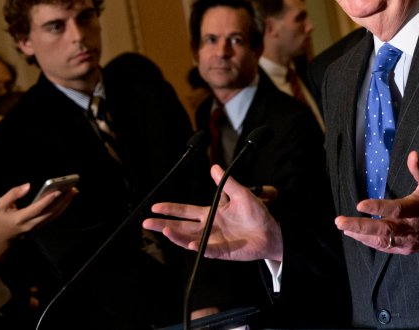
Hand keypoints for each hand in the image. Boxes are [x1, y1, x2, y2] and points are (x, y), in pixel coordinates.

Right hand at [0, 182, 76, 263]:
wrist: (2, 236)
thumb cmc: (0, 218)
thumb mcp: (0, 205)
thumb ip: (12, 194)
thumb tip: (28, 185)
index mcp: (20, 219)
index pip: (36, 209)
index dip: (47, 200)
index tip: (57, 191)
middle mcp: (31, 224)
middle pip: (50, 213)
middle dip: (62, 201)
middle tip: (72, 189)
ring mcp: (37, 226)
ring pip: (54, 215)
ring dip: (65, 203)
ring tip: (73, 191)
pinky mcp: (41, 225)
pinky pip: (54, 216)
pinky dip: (62, 207)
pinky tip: (68, 198)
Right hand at [144, 165, 283, 261]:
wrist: (271, 231)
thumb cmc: (256, 214)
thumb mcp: (241, 194)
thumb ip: (226, 183)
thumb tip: (214, 167)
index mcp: (212, 213)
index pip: (186, 211)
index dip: (171, 209)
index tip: (155, 206)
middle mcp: (209, 227)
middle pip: (182, 226)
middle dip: (164, 224)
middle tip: (146, 223)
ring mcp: (214, 240)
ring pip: (190, 239)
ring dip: (177, 236)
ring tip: (165, 230)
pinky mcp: (223, 251)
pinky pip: (208, 250)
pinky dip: (199, 248)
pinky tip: (190, 244)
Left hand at [336, 151, 418, 254]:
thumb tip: (412, 154)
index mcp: (418, 209)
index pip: (395, 210)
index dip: (377, 208)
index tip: (360, 204)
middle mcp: (412, 227)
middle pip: (382, 229)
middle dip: (359, 226)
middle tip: (339, 221)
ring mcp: (409, 241)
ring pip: (381, 241)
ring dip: (361, 235)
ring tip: (344, 227)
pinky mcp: (408, 248)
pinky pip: (386, 247)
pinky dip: (371, 242)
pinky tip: (358, 236)